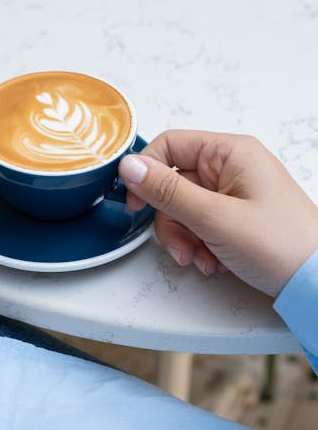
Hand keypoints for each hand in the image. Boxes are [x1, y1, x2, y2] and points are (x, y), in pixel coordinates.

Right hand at [119, 130, 317, 296]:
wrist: (315, 283)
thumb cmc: (282, 245)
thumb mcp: (215, 218)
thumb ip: (167, 191)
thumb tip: (129, 166)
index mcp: (231, 152)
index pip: (170, 145)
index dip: (146, 172)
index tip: (135, 202)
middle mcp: (232, 167)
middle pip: (173, 183)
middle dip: (171, 220)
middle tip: (180, 245)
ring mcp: (234, 192)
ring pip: (183, 208)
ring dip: (184, 237)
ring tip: (200, 258)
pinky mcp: (235, 215)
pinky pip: (199, 223)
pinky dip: (199, 244)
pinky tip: (213, 261)